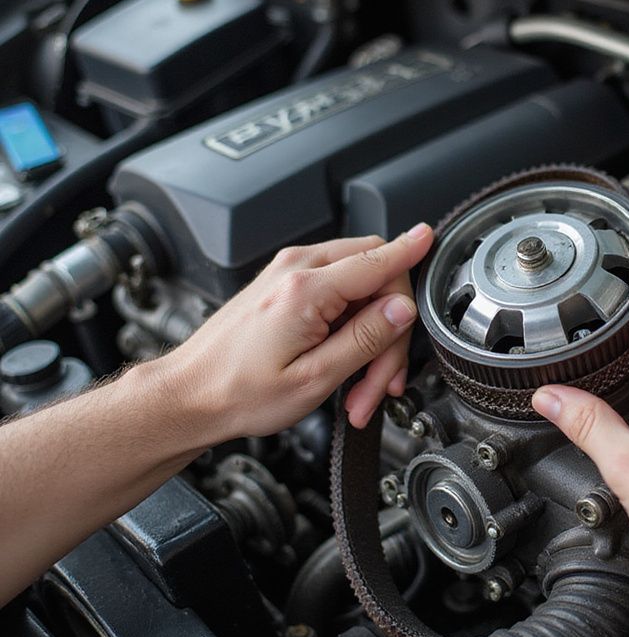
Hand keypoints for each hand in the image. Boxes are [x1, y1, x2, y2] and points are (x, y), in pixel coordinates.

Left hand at [158, 224, 433, 441]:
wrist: (189, 397)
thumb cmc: (238, 393)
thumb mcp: (316, 378)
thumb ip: (366, 338)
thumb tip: (402, 308)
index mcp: (306, 290)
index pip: (378, 261)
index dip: (411, 252)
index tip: (431, 239)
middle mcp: (296, 270)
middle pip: (374, 271)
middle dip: (391, 325)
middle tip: (383, 378)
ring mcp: (287, 274)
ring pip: (357, 284)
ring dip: (370, 333)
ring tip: (359, 388)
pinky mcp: (283, 286)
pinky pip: (334, 292)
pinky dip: (349, 327)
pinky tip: (344, 366)